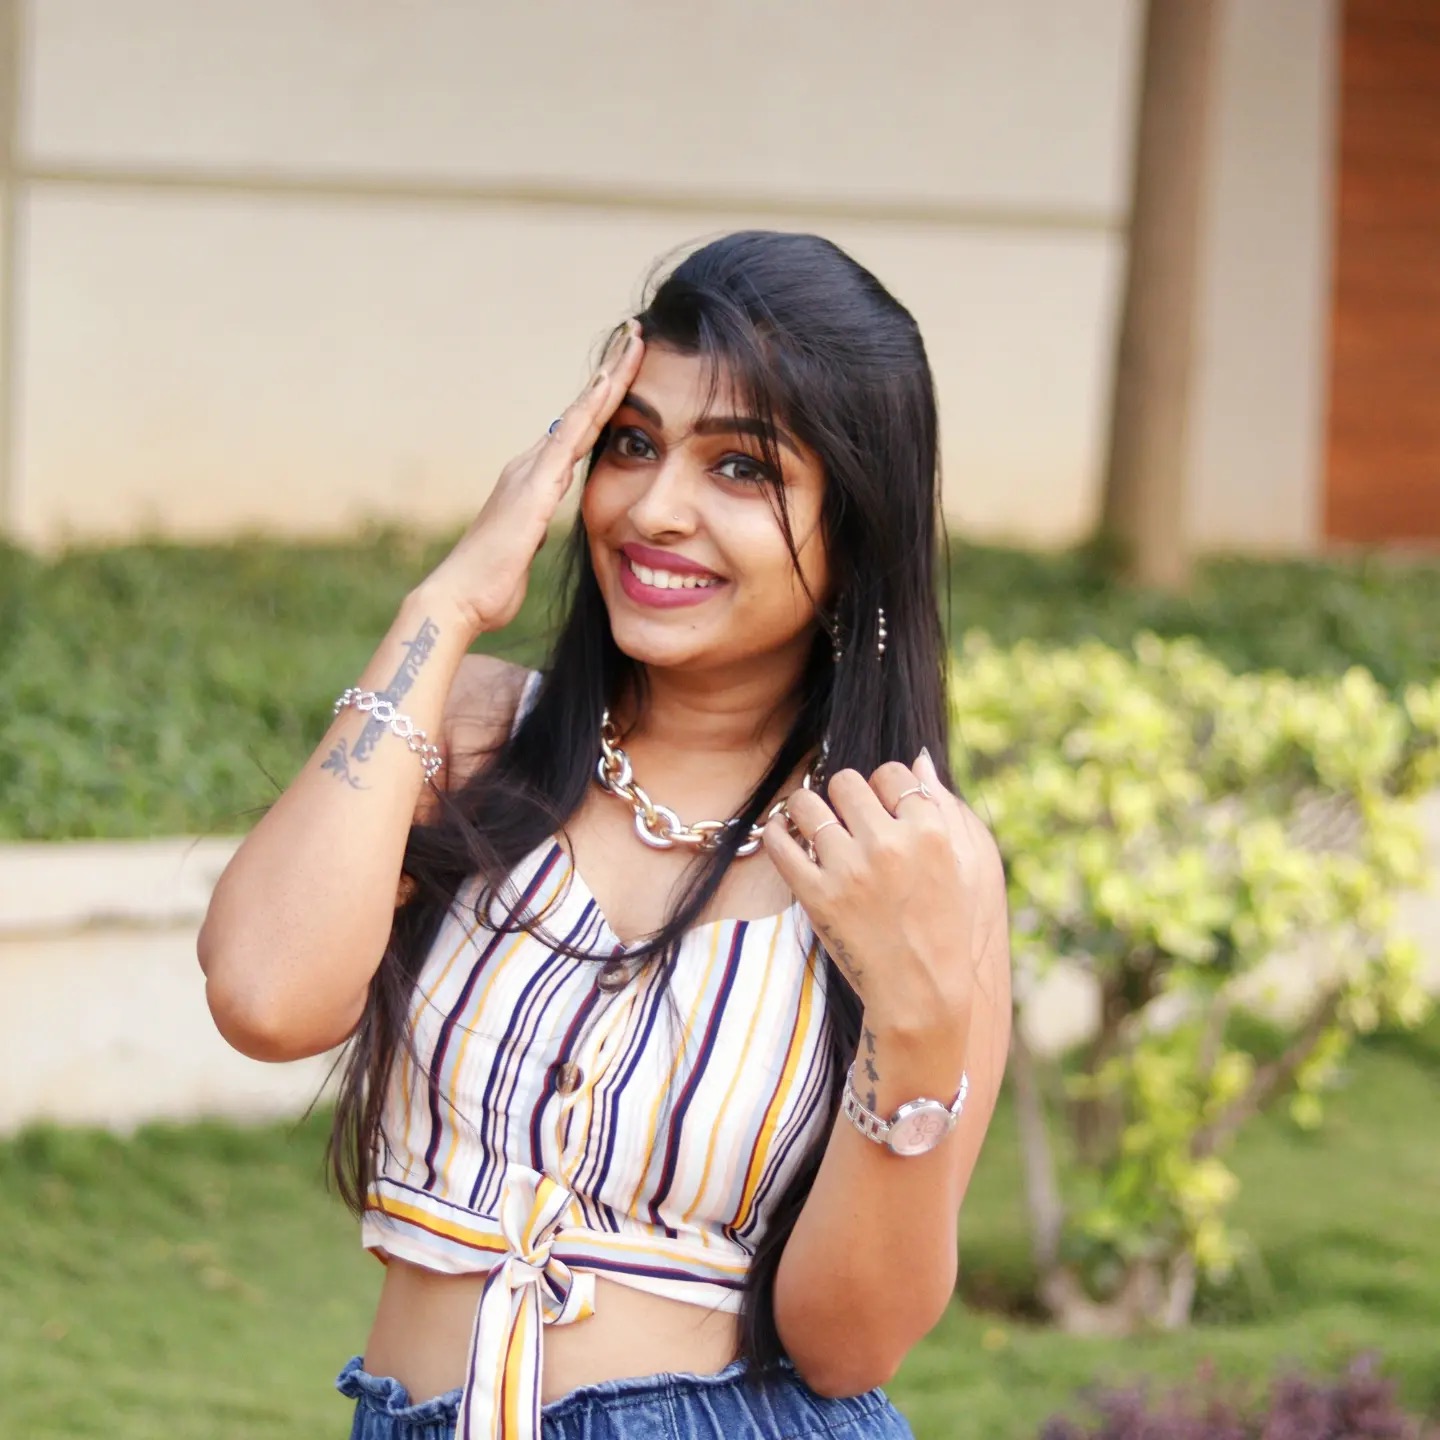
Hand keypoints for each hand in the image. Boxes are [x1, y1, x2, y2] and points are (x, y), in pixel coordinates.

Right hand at [420, 320, 643, 637]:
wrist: (459, 599)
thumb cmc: (491, 586)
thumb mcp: (524, 550)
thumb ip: (536, 529)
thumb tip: (544, 525)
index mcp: (534, 482)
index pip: (578, 432)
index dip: (603, 401)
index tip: (627, 370)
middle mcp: (530, 466)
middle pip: (580, 411)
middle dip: (609, 373)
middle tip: (636, 335)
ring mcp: (530, 472)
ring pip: (578, 414)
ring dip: (606, 379)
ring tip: (631, 344)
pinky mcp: (533, 487)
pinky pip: (569, 439)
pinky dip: (590, 409)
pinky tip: (609, 385)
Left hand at [763, 749, 1001, 1036]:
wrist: (922, 993)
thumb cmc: (948, 928)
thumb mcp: (966, 866)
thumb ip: (944, 807)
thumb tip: (919, 758)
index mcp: (930, 832)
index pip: (891, 772)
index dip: (883, 788)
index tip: (880, 810)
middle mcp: (889, 844)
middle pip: (846, 781)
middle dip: (844, 796)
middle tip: (846, 820)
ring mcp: (849, 870)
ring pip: (807, 803)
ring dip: (807, 810)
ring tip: (813, 827)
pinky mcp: (817, 896)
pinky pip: (779, 842)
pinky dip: (777, 834)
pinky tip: (787, 840)